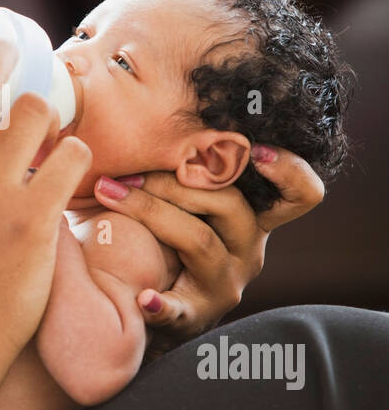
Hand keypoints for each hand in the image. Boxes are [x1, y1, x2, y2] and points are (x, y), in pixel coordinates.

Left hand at [93, 147, 324, 343]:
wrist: (143, 300)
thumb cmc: (157, 235)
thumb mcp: (183, 200)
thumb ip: (185, 162)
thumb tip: (150, 93)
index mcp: (251, 218)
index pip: (300, 195)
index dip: (289, 171)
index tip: (256, 150)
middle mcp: (248, 250)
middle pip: (230, 205)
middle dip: (174, 180)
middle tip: (125, 170)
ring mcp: (225, 284)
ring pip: (201, 240)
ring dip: (150, 211)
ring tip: (108, 193)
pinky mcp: (195, 316)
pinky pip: (181, 311)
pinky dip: (162, 304)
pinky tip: (143, 298)